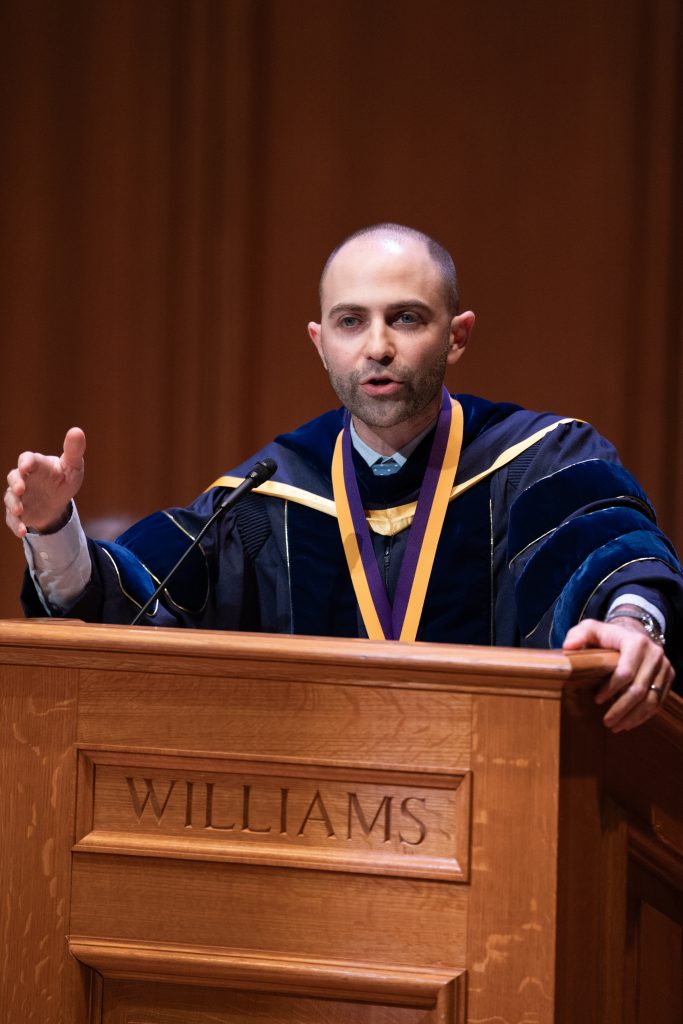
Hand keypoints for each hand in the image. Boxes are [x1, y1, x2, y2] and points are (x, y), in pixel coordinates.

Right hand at [5, 427, 85, 537]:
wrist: (58, 502)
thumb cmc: (63, 479)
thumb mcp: (72, 466)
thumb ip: (74, 451)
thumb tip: (77, 431)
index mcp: (36, 465)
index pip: (27, 459)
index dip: (25, 462)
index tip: (27, 466)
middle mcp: (24, 479)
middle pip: (13, 477)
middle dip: (16, 482)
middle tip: (21, 489)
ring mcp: (20, 496)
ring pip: (10, 498)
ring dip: (13, 504)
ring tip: (20, 511)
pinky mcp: (20, 513)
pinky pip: (13, 519)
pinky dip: (16, 525)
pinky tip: (22, 531)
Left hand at [562, 616, 673, 731]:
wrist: (634, 633)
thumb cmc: (608, 636)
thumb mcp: (591, 629)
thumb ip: (579, 635)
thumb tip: (569, 647)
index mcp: (636, 642)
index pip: (625, 671)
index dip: (611, 689)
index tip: (597, 700)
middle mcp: (655, 654)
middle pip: (639, 689)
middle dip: (622, 709)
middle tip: (606, 722)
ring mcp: (664, 667)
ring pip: (652, 699)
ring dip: (634, 717)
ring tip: (616, 727)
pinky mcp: (668, 677)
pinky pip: (659, 701)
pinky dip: (645, 715)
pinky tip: (630, 723)